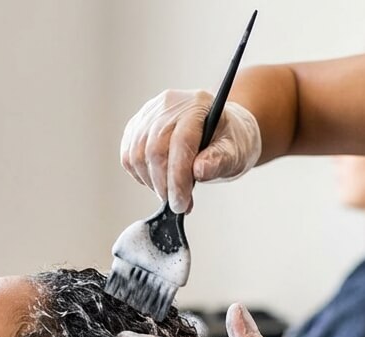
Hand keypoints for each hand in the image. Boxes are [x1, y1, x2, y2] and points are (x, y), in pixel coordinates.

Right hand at [119, 89, 261, 214]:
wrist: (220, 132)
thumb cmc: (230, 141)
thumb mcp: (235, 151)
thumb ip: (219, 160)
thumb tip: (198, 170)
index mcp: (197, 105)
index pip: (180, 142)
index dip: (178, 178)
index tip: (181, 203)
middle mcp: (169, 104)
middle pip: (155, 150)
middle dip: (164, 185)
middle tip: (177, 204)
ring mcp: (149, 113)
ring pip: (137, 155)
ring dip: (151, 183)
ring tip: (171, 193)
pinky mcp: (136, 126)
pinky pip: (128, 156)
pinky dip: (141, 175)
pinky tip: (158, 182)